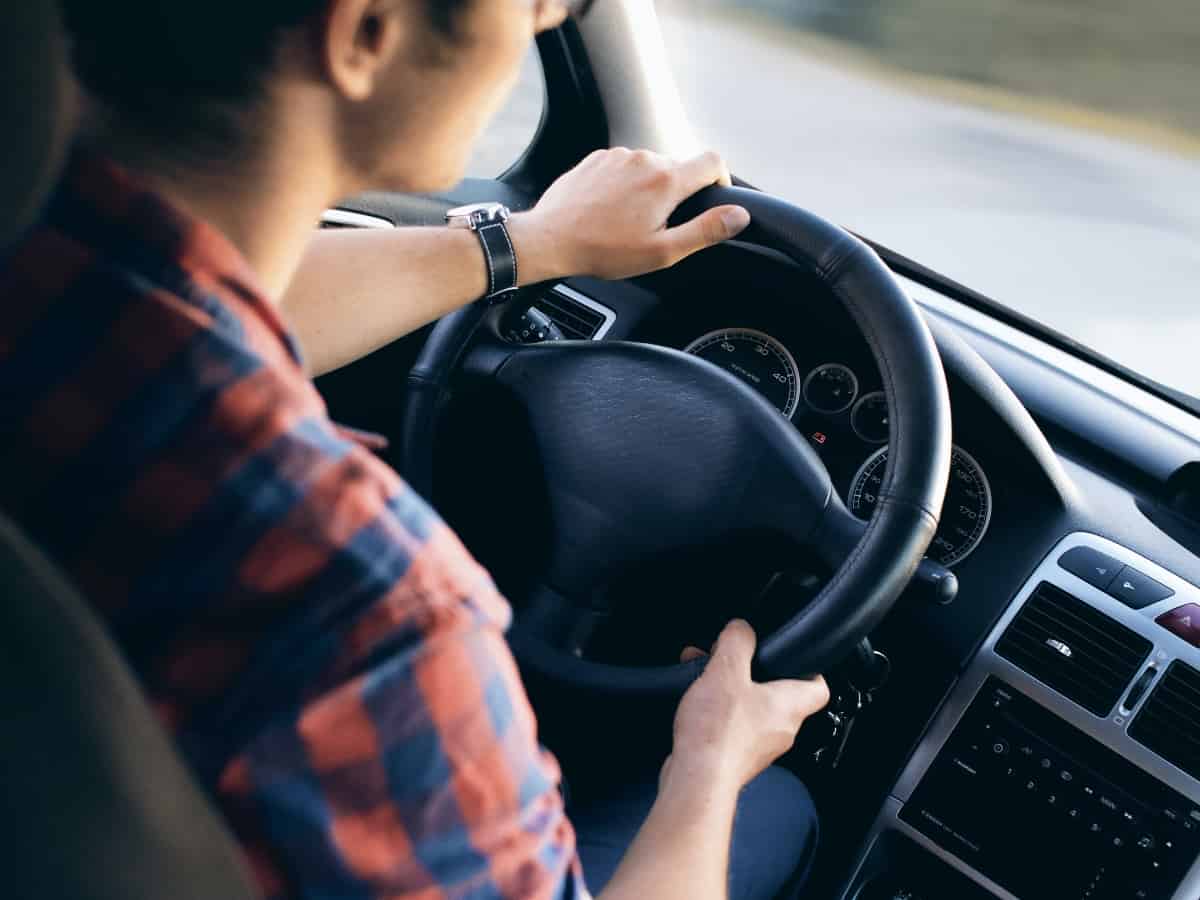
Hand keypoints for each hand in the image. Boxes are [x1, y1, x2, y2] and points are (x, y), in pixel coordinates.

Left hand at [508, 148, 750, 282]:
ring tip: (628, 221)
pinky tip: (609, 210)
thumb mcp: (662, 251)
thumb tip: (739, 216)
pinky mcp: (597, 158)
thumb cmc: (603, 250)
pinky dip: (624, 184)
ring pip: (649, 167)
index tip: (712, 199)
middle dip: (677, 194)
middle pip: (678, 167)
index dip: (720, 180)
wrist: (550, 239)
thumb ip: (705, 231)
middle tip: (657, 226)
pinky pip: (623, 167)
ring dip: (648, 189)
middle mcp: (645, 158)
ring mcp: (618, 155)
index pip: (713, 162)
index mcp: (666, 180)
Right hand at [664, 620, 828, 796]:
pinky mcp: (736, 758)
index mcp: (790, 706)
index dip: (809, 667)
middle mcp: (781, 729)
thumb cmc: (718, 734)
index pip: (819, 686)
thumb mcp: (726, 671)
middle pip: (778, 695)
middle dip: (752, 673)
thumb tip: (741, 628)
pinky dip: (717, 711)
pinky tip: (695, 703)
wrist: (697, 781)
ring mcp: (759, 747)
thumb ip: (737, 642)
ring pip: (752, 709)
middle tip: (732, 660)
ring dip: (730, 690)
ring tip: (704, 676)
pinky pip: (733, 727)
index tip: (792, 655)